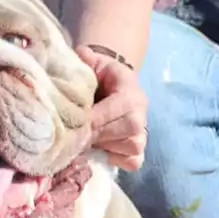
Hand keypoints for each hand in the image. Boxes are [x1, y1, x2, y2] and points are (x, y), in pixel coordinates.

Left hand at [76, 46, 147, 171]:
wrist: (111, 88)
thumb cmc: (99, 78)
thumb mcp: (92, 63)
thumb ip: (84, 60)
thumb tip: (81, 55)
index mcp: (131, 90)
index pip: (120, 106)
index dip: (96, 117)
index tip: (76, 122)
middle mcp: (142, 112)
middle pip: (129, 128)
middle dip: (100, 134)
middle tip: (78, 136)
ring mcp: (143, 133)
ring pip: (132, 147)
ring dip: (107, 146)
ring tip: (88, 141)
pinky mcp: (139, 151)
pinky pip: (134, 162)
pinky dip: (117, 160)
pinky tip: (102, 150)